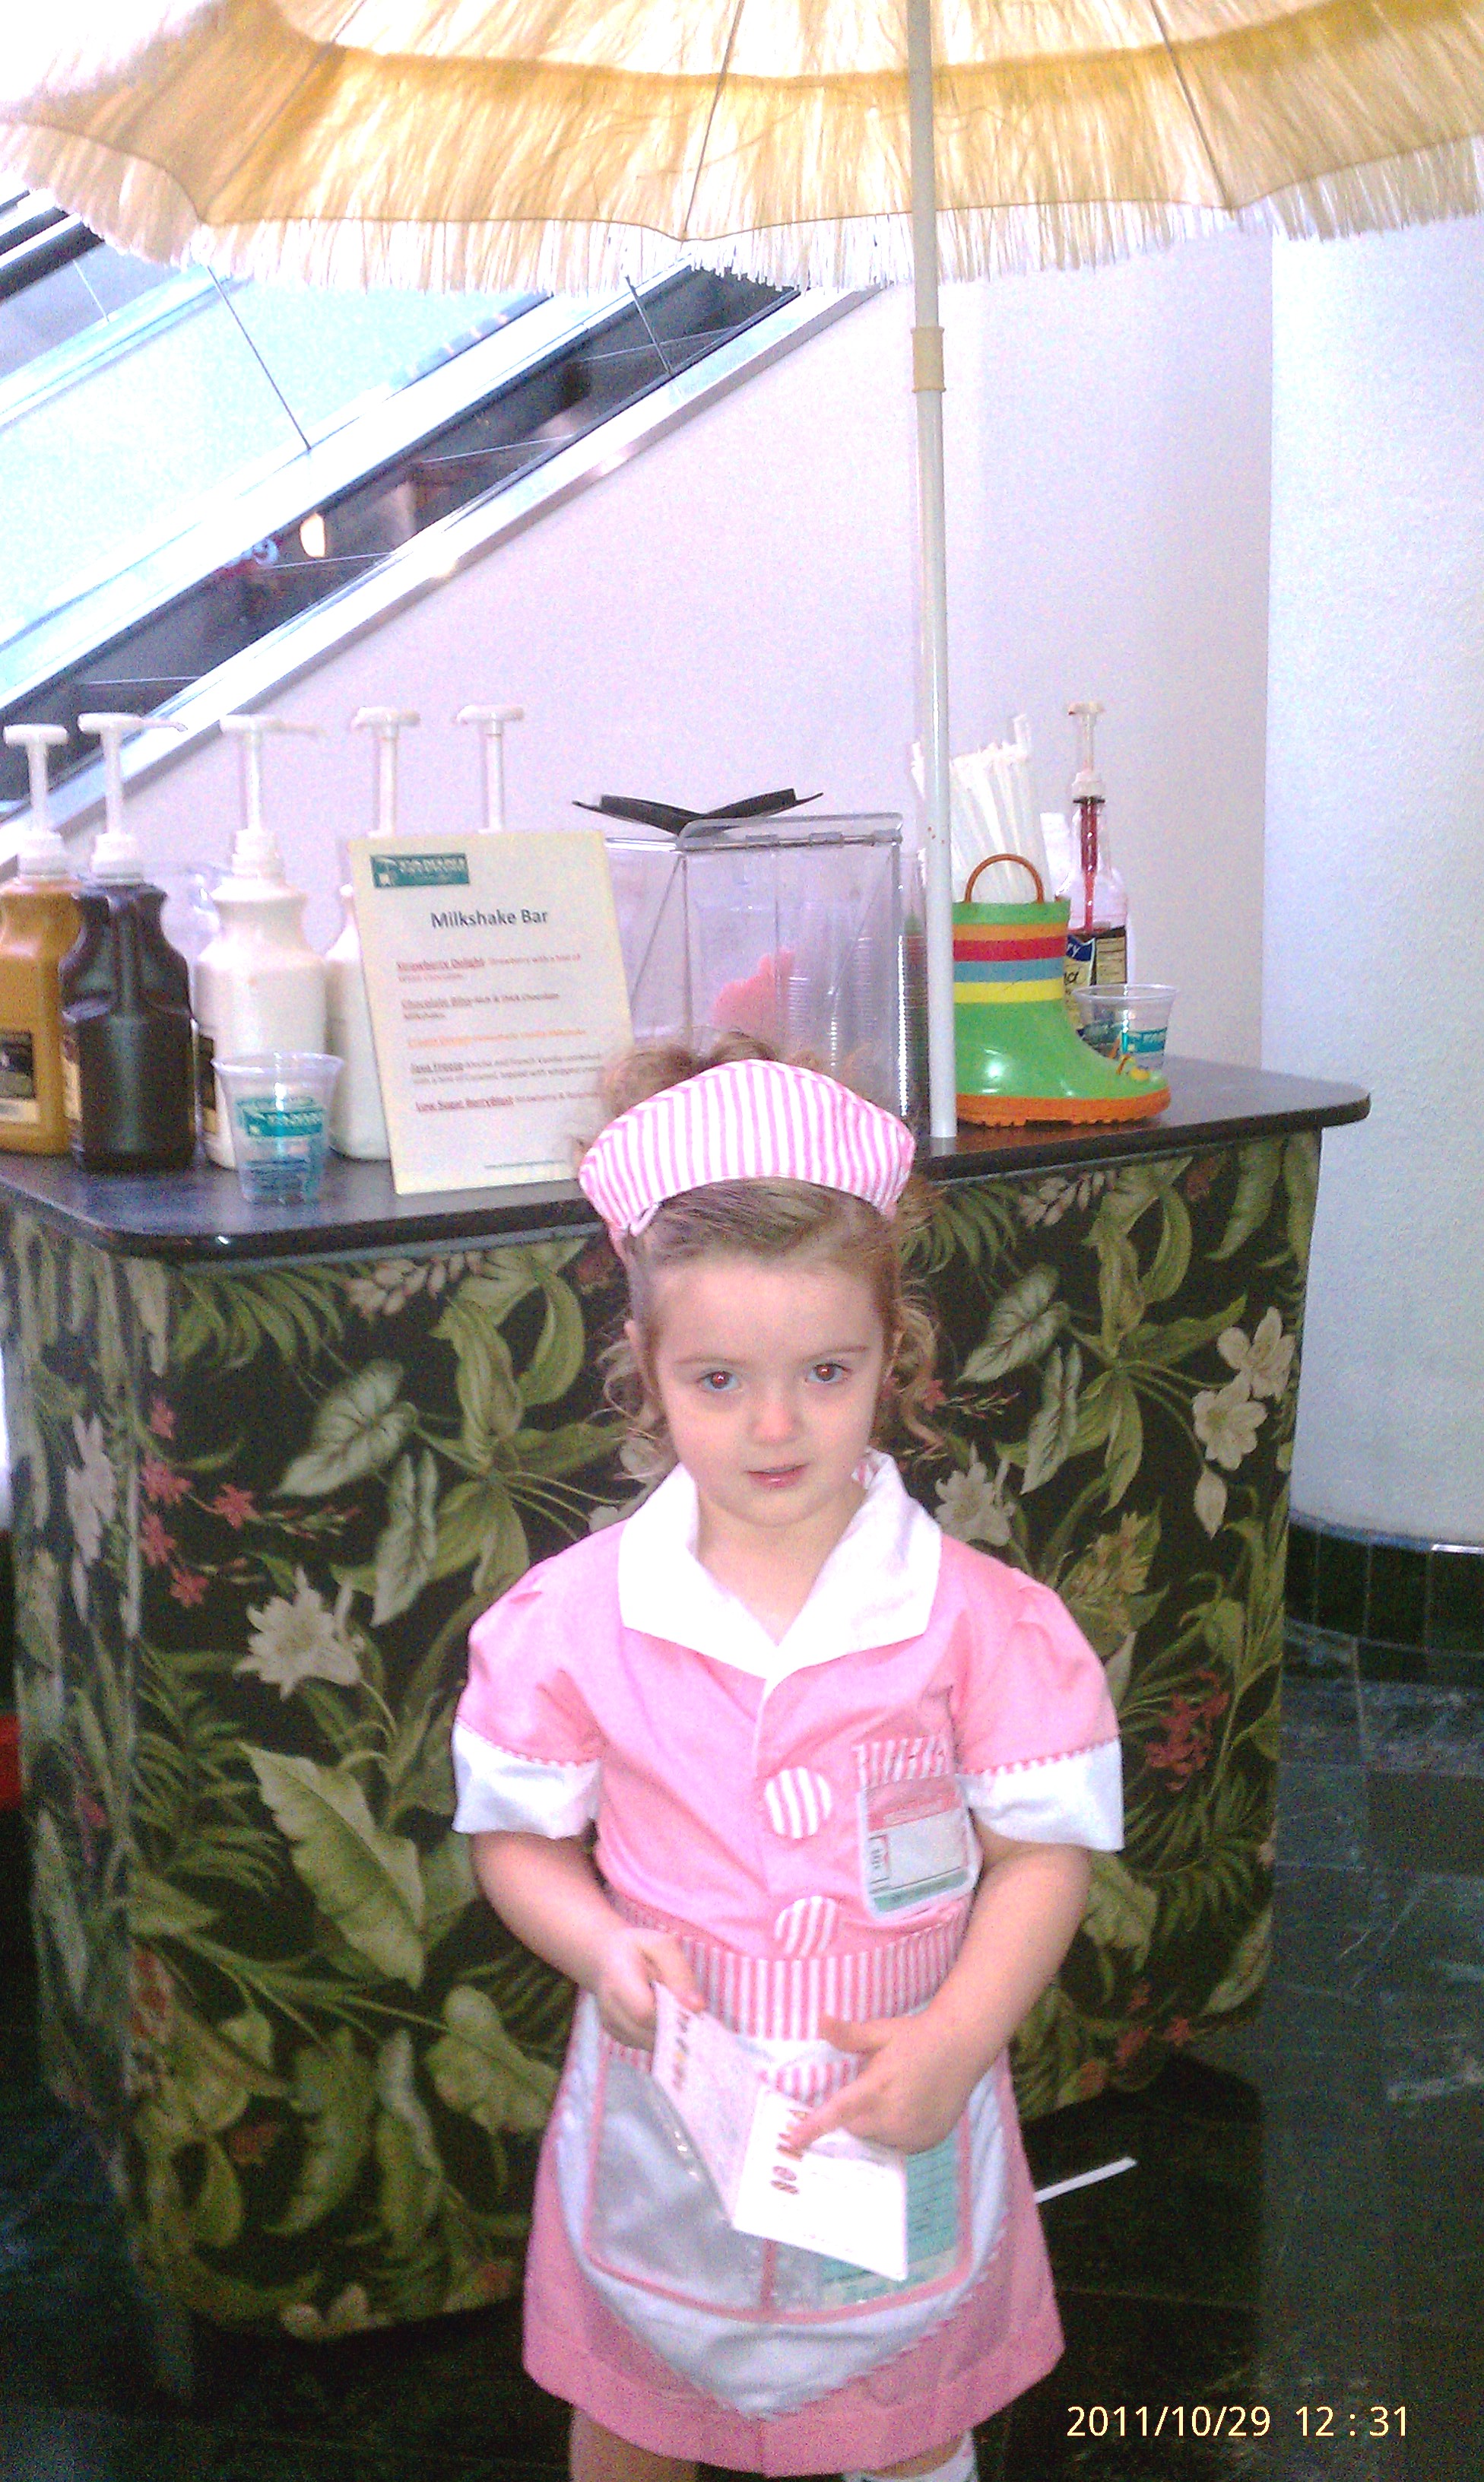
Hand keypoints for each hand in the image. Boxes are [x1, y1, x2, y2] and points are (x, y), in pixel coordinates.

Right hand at [593, 1925, 704, 2048]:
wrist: (604, 1957)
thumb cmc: (636, 1949)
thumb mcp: (662, 1946)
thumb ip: (680, 1974)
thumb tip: (696, 2007)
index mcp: (617, 1979)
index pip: (644, 2011)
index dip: (671, 2014)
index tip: (690, 2006)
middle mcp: (609, 2008)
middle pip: (649, 2033)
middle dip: (674, 2025)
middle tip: (686, 2008)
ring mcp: (611, 2026)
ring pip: (649, 2043)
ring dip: (668, 2031)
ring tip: (673, 2009)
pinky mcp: (617, 2036)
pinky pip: (645, 2044)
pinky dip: (659, 2034)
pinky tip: (662, 2015)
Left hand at [788, 2012, 984, 2154]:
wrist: (962, 2046)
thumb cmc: (916, 2036)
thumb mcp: (880, 2031)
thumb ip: (848, 2034)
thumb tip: (820, 2020)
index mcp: (877, 2087)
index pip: (837, 2113)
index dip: (813, 2128)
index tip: (792, 2141)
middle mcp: (893, 2115)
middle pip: (855, 2130)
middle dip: (851, 2117)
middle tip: (864, 2092)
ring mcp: (912, 2132)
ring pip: (876, 2141)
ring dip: (873, 2127)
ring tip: (888, 2099)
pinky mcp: (927, 2141)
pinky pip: (898, 2146)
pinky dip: (894, 2133)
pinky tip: (904, 2110)